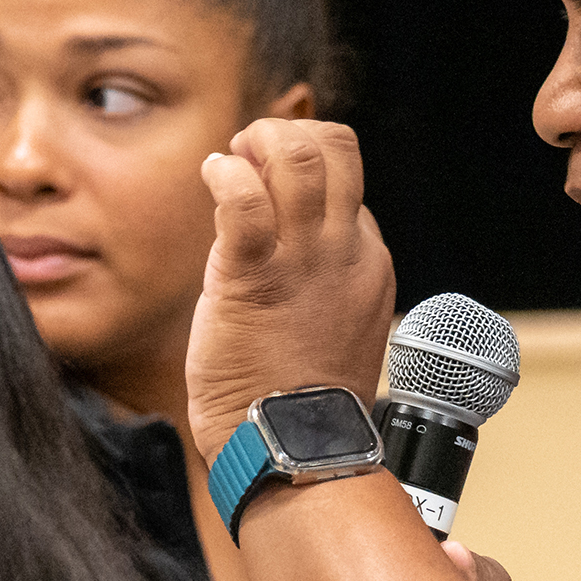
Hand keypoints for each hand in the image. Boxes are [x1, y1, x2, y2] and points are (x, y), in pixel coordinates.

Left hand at [186, 119, 395, 465]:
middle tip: (251, 152)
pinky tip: (212, 179)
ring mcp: (304, 260)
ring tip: (230, 160)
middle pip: (337, 146)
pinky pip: (242, 199)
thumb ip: (319, 275)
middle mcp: (344, 250)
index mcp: (368, 260)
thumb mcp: (332, 321)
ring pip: (299, 154)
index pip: (347, 180)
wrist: (297, 449)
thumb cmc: (300, 397)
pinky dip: (223, 174)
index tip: (266, 184)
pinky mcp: (255, 277)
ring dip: (257, 140)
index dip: (303, 168)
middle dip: (288, 131)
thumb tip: (280, 236)